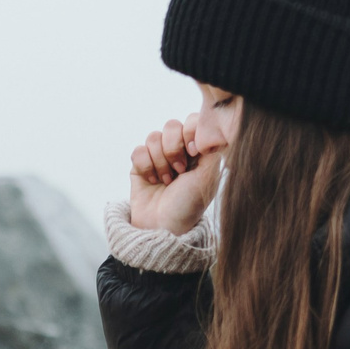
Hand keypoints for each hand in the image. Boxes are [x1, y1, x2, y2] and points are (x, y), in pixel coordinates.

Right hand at [127, 112, 223, 234]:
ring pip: (153, 137)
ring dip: (160, 161)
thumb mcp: (208, 177)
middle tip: (180, 171)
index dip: (190, 132)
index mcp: (198, 150)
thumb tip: (205, 131)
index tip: (194, 152)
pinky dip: (145, 167)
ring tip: (166, 181)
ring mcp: (158, 157)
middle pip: (171, 125)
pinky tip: (153, 181)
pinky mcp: (140, 165)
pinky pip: (138, 150)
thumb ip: (211, 149)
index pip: (193, 120)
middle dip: (174, 149)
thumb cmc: (188, 205)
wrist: (163, 227)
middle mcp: (178, 150)